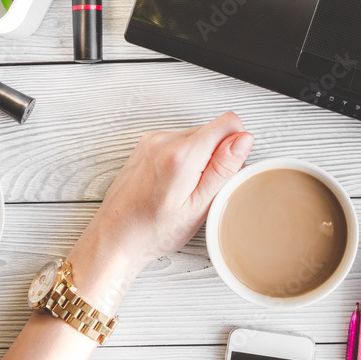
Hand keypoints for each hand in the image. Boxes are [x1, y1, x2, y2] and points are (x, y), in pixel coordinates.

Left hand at [69, 112, 253, 311]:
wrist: (116, 236)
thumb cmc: (154, 229)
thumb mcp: (199, 206)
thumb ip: (224, 168)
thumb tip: (244, 138)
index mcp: (181, 154)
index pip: (229, 123)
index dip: (236, 147)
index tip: (225, 172)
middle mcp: (164, 139)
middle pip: (212, 131)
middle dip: (216, 157)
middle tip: (202, 189)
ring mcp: (152, 140)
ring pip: (196, 137)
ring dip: (199, 159)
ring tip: (185, 189)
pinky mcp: (146, 145)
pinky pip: (178, 142)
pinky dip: (183, 160)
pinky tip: (173, 184)